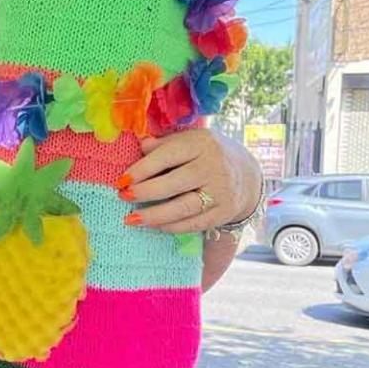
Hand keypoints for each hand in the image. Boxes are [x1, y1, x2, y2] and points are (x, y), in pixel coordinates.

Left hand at [117, 128, 262, 233]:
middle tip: (124, 197)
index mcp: (202, 144)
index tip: (122, 180)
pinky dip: (171, 226)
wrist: (246, 174)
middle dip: (145, 192)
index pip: (168, 156)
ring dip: (154, 216)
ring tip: (131, 219)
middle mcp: (214, 167)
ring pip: (183, 208)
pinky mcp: (224, 212)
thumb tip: (140, 146)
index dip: (142, 169)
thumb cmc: (206, 154)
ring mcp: (221, 191)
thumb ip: (165, 144)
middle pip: (174, 184)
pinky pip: (194, 223)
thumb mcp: (190, 141)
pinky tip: (155, 225)